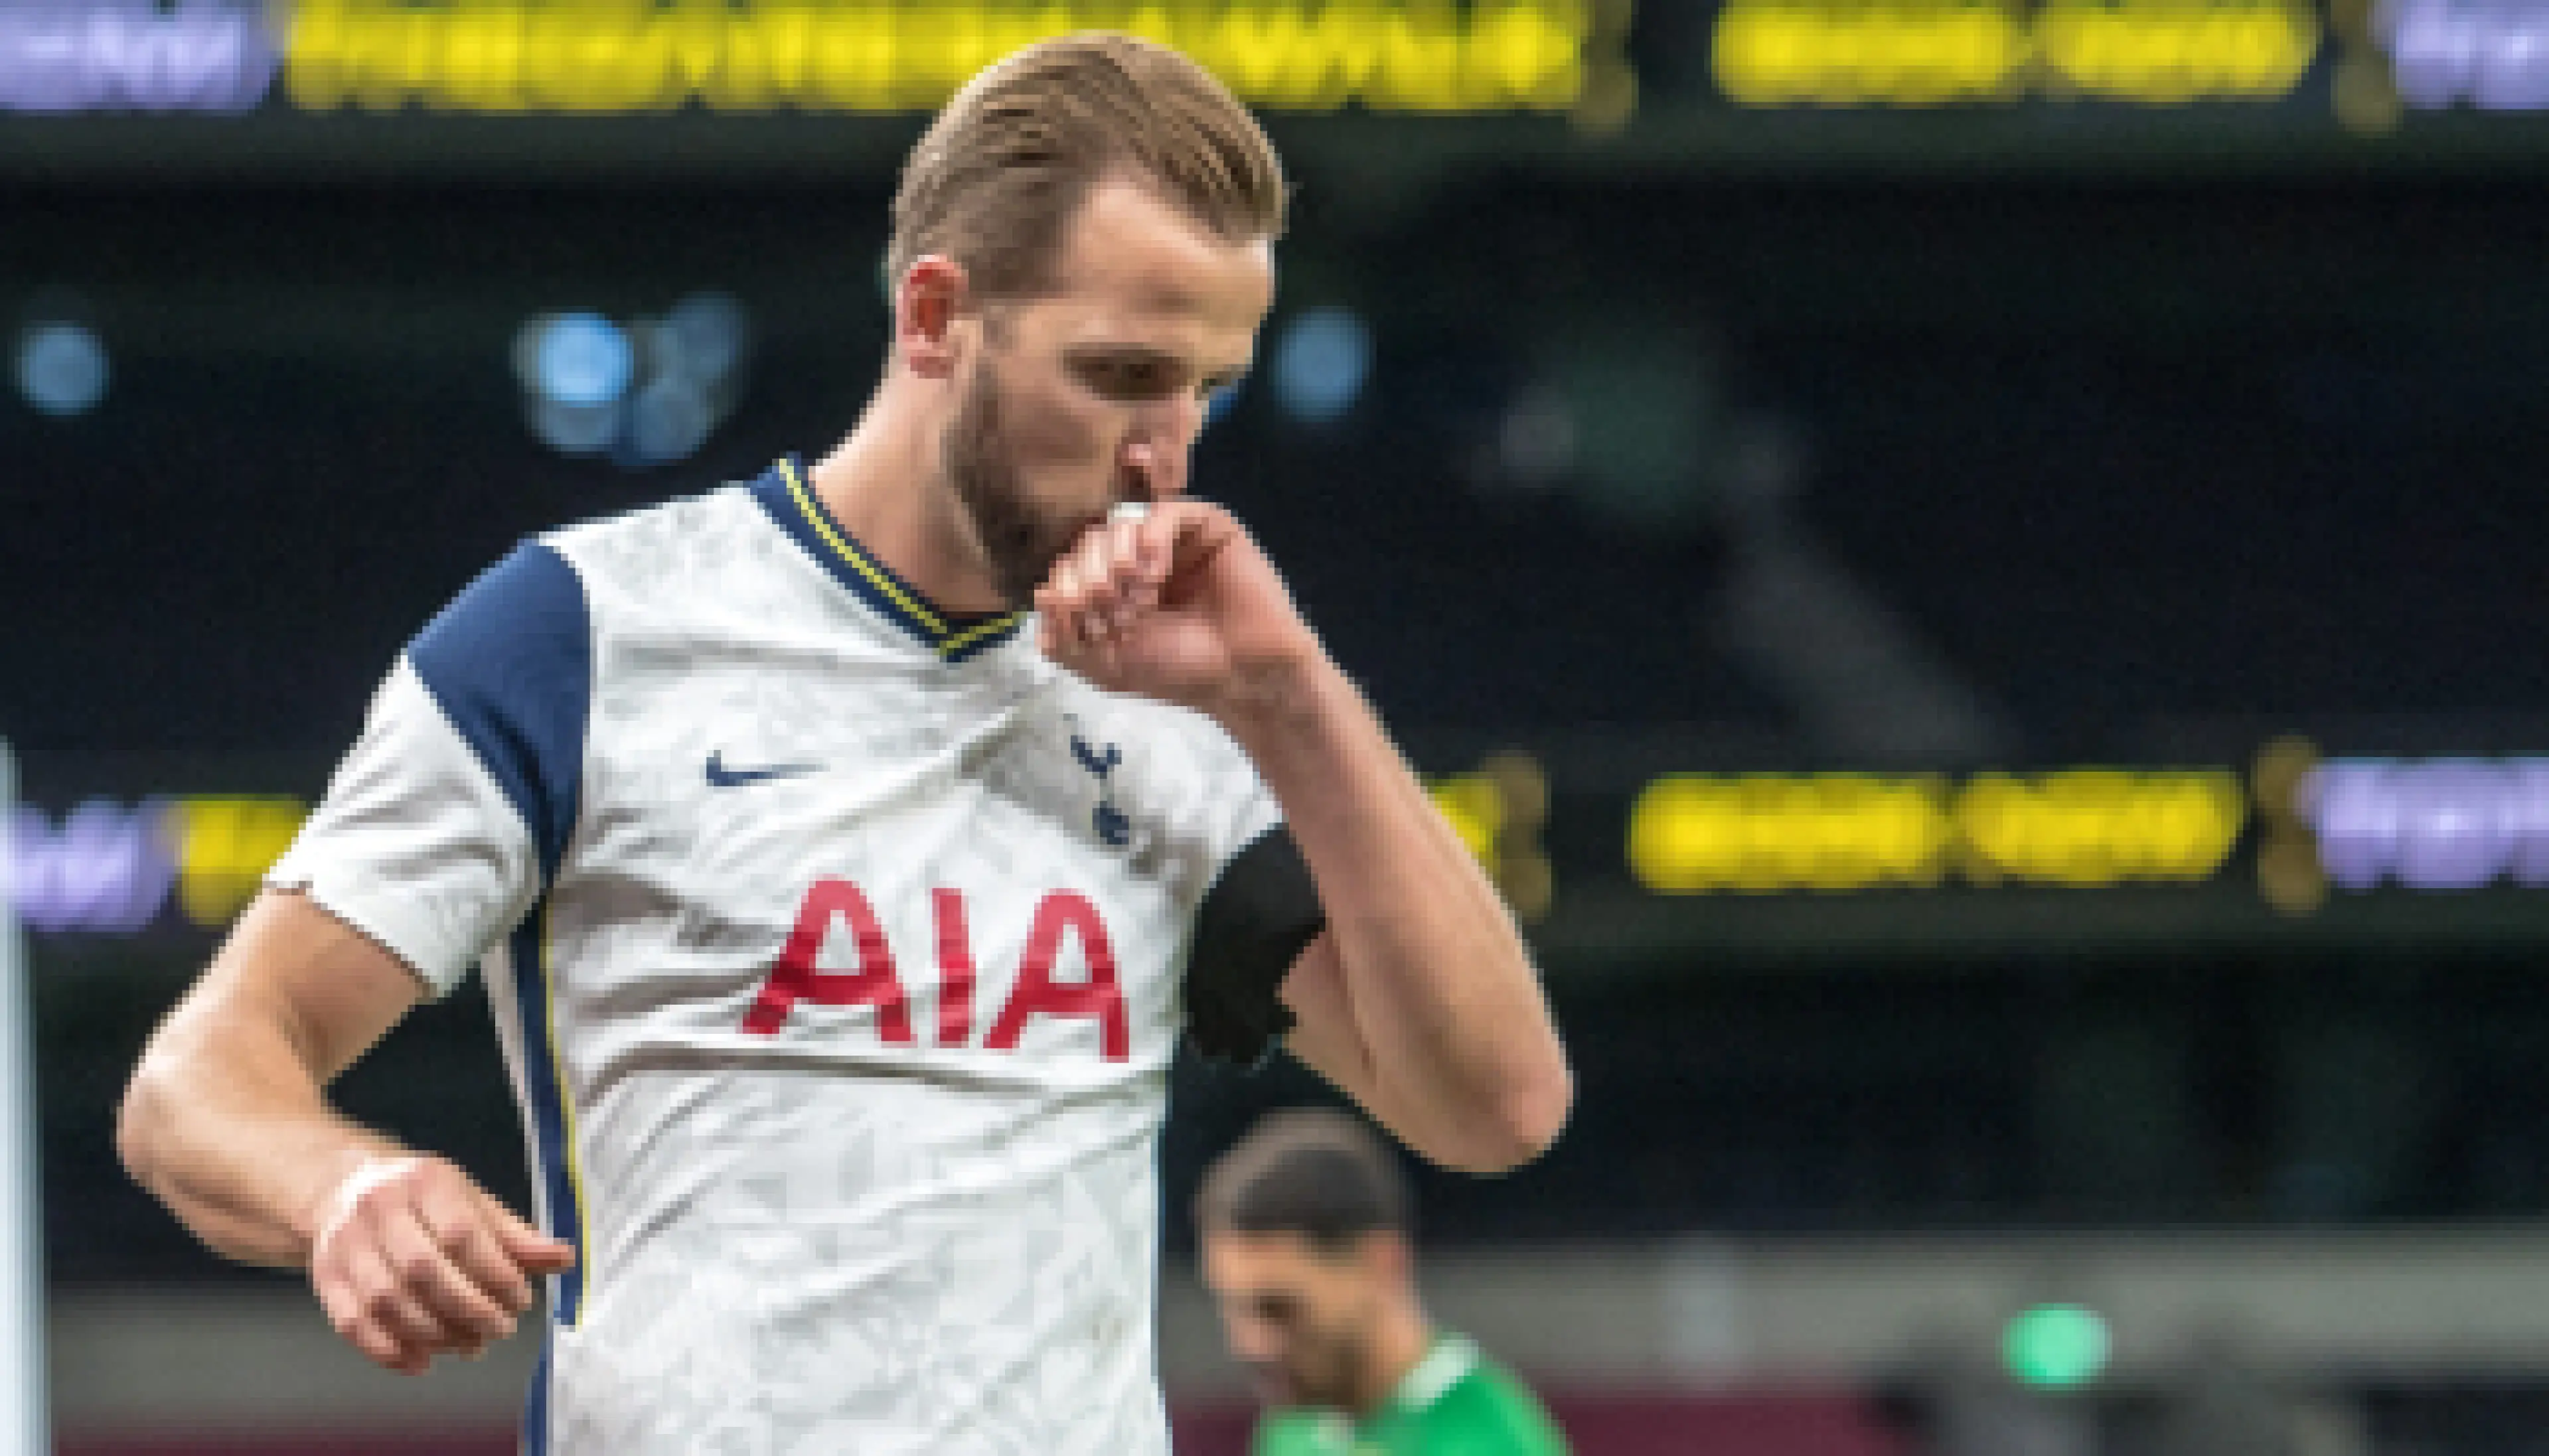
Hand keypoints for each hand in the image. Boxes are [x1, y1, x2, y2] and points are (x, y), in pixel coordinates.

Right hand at [308, 1153, 574, 1375]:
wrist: (345, 1189)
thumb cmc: (423, 1199)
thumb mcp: (473, 1201)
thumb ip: (514, 1235)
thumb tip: (563, 1260)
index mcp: (423, 1181)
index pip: (462, 1233)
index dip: (496, 1273)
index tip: (521, 1300)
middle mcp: (378, 1208)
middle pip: (423, 1270)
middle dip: (468, 1308)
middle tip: (500, 1330)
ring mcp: (344, 1244)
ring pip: (386, 1301)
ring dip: (433, 1334)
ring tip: (470, 1345)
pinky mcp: (323, 1277)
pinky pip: (351, 1323)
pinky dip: (388, 1351)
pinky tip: (422, 1362)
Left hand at [1033, 501, 1324, 724]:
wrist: (1243, 676)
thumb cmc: (1180, 671)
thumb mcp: (1106, 666)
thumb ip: (1064, 640)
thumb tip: (1039, 596)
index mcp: (1110, 585)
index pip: (1067, 568)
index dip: (1068, 594)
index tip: (1090, 630)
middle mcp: (1135, 555)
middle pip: (1087, 543)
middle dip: (1090, 581)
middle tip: (1113, 616)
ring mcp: (1169, 537)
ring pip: (1119, 525)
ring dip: (1117, 565)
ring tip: (1138, 602)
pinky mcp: (1205, 524)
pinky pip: (1164, 513)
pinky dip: (1150, 542)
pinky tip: (1155, 575)